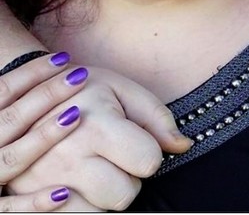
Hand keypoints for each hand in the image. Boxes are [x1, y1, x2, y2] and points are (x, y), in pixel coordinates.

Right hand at [4, 64, 190, 210]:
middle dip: (127, 179)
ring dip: (102, 193)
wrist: (23, 95)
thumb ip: (157, 118)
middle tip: (113, 157)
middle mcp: (68, 158)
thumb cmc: (81, 91)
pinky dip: (79, 202)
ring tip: (92, 166)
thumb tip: (183, 146)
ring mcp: (44, 181)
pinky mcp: (27, 197)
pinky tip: (74, 180)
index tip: (134, 141)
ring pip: (98, 211)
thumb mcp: (121, 88)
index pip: (148, 162)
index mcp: (95, 126)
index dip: (148, 153)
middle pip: (123, 195)